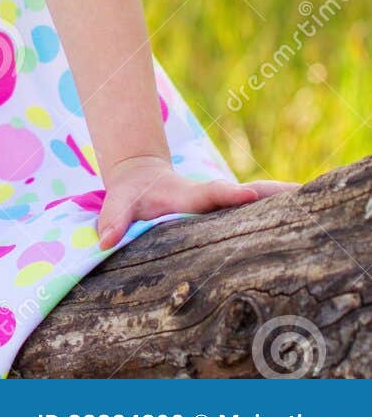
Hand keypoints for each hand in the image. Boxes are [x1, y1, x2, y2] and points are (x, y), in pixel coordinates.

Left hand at [96, 153, 299, 248]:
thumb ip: (112, 218)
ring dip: (281, 203)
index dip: (228, 195)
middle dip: (270, 194)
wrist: (140, 176)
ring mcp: (219, 204)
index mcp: (187, 195)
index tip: (248, 194)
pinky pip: (254, 212)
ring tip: (312, 204)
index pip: (211, 194)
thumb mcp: (118, 201)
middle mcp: (210, 197)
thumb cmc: (130, 193)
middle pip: (244, 194)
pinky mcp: (224, 212)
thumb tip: (104, 240)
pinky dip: (277, 211)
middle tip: (301, 196)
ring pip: (255, 200)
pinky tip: (301, 215)